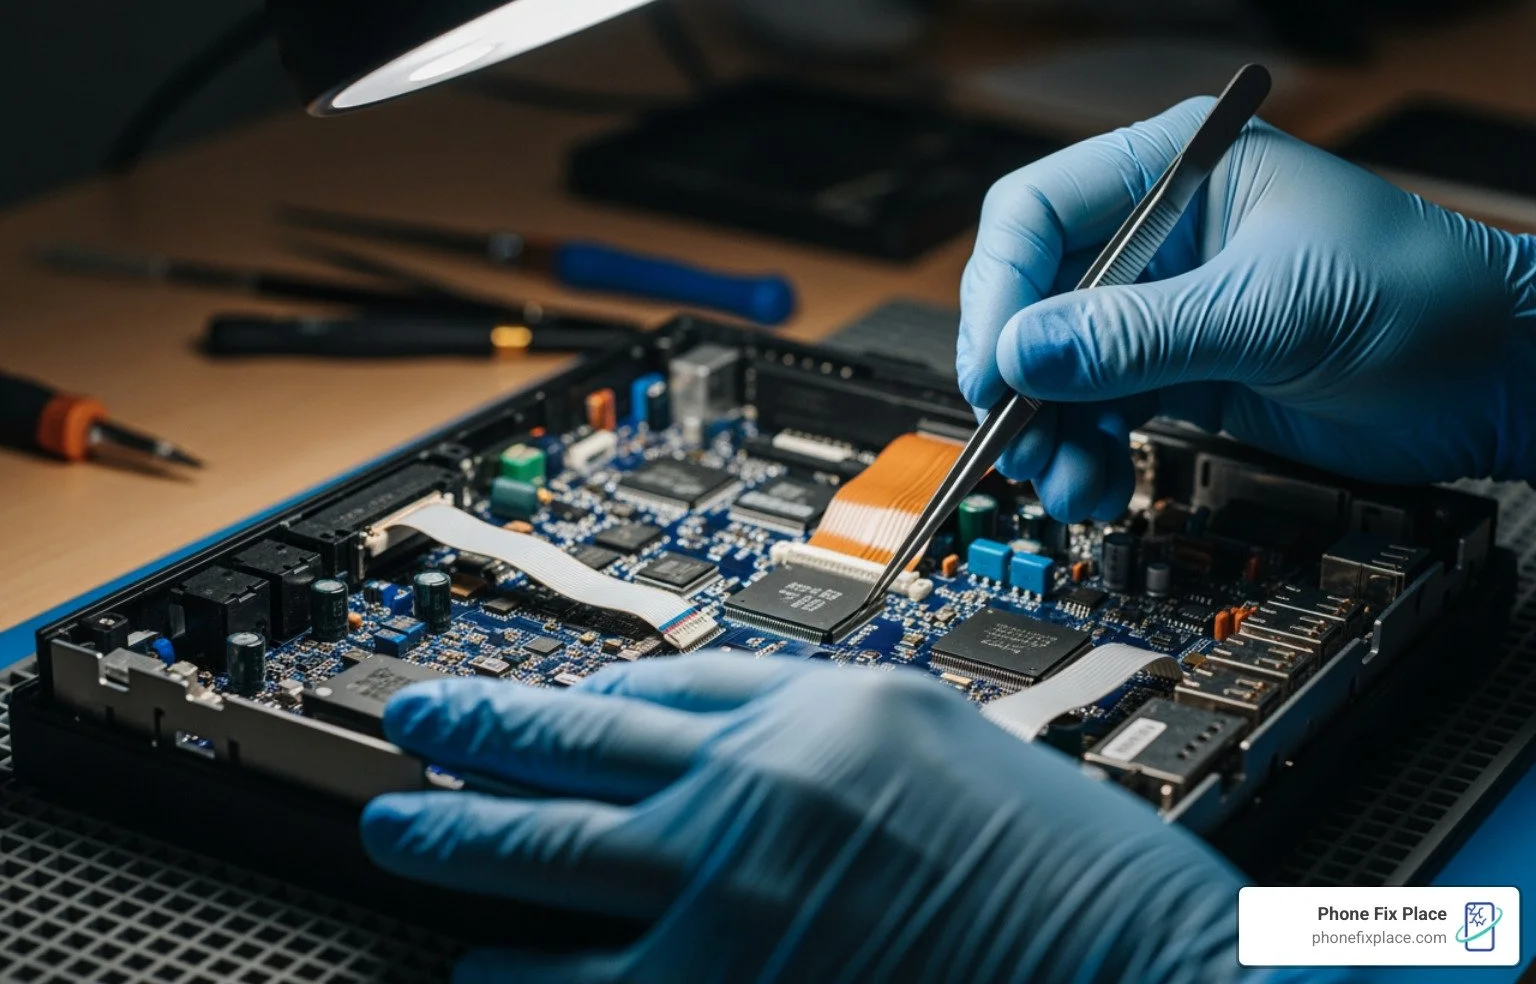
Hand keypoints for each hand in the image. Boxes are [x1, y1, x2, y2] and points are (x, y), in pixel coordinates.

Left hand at [361, 654, 1250, 982]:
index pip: (665, 682)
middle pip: (574, 744)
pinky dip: (518, 974)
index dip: (580, 686)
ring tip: (401, 836)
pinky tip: (488, 971)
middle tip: (408, 725)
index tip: (532, 689)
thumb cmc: (1089, 891)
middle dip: (470, 733)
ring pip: (542, 858)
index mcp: (832, 714)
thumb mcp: (962, 759)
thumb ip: (835, 743)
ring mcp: (730, 898)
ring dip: (459, 849)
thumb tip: (727, 738)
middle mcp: (763, 788)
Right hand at [958, 99, 1535, 522]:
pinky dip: (1087, 452)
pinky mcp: (1180, 372)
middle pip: (1036, 297)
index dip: (1002, 291)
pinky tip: (1100, 482)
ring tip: (1069, 478)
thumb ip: (1140, 334)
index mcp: (1176, 174)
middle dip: (1022, 375)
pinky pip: (1099, 411)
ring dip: (1050, 429)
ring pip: (1059, 366)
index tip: (996, 367)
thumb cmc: (1422, 298)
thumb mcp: (1271, 310)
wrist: (1496, 380)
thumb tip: (1025, 353)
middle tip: (1017, 436)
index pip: (1038, 214)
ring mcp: (1164, 308)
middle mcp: (1158, 237)